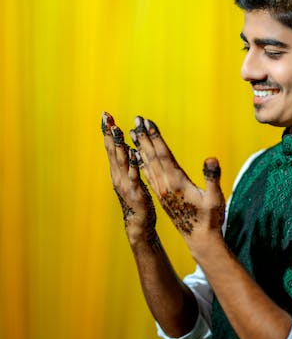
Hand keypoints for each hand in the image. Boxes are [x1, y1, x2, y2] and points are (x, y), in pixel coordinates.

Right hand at [102, 112, 157, 245]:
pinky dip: (133, 164)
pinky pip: (135, 176)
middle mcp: (118, 176)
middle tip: (106, 117)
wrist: (138, 223)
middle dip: (109, 133)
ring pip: (121, 161)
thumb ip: (127, 163)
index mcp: (117, 171)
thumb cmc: (136, 199)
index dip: (108, 131)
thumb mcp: (130, 178)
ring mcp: (126, 184)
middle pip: (112, 151)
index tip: (105, 115)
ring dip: (118, 145)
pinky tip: (134, 154)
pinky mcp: (136, 193)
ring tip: (117, 130)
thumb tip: (127, 146)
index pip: (111, 147)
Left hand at [129, 116, 225, 252]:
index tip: (148, 122)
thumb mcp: (215, 198)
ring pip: (147, 164)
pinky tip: (138, 156)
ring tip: (133, 133)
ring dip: (140, 147)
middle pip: (151, 156)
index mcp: (176, 182)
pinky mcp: (161, 196)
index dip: (155, 137)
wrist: (199, 239)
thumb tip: (211, 159)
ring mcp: (161, 191)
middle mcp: (164, 185)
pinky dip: (142, 162)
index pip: (163, 154)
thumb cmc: (210, 218)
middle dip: (144, 137)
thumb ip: (213, 178)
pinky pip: (148, 175)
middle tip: (136, 119)